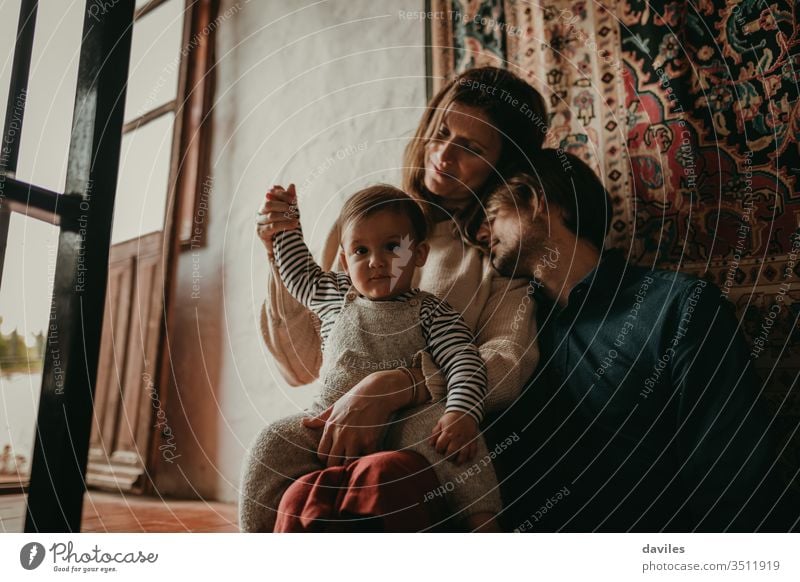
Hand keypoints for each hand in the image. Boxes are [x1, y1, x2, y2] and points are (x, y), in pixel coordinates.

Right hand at [256, 184, 299, 257]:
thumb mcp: (290, 211)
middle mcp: (260, 211)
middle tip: (295, 211)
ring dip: (286, 217)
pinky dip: (284, 225)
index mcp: (266, 203)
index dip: (282, 195)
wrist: (284, 245)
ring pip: (272, 215)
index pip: (271, 193)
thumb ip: (290, 199)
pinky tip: (294, 225)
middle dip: (283, 206)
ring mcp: (259, 222)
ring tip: (296, 220)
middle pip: (269, 203)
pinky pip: (272, 226)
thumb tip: (292, 185)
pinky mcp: (261, 232)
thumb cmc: (287, 226)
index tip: (294, 199)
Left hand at [301, 369, 416, 466]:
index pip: (321, 454)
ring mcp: (355, 438)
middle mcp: (341, 434)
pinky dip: (369, 460)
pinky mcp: (370, 440)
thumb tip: (303, 422)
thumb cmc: (355, 398)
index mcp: (330, 427)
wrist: (378, 391)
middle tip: (345, 464)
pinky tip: (371, 456)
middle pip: (332, 462)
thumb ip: (319, 418)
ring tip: (357, 463)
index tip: (335, 458)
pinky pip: (366, 458)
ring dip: (352, 464)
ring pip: (348, 463)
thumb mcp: (335, 407)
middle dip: (338, 465)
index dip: (327, 459)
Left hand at [428, 411, 478, 464]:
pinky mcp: (473, 440)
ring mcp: (466, 439)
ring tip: (456, 462)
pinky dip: (470, 456)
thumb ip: (435, 433)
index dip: (438, 449)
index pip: (440, 446)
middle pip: (451, 452)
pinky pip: (473, 451)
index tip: (439, 450)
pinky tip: (467, 458)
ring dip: (459, 460)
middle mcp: (457, 438)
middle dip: (448, 457)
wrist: (465, 411)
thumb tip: (431, 444)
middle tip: (447, 456)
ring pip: (463, 454)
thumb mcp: (440, 423)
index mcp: (448, 433)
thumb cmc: (451, 418)